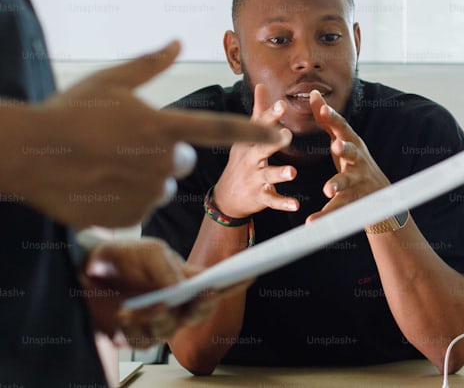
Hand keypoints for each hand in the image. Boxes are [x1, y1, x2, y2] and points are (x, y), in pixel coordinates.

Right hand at [19, 41, 287, 227]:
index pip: (222, 129)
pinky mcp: (130, 215)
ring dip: (143, 176)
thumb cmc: (69, 112)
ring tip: (106, 163)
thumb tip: (178, 42)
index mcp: (162, 126)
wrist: (27, 154)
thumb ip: (151, 64)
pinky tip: (99, 183)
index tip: (284, 133)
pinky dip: (125, 197)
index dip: (256, 131)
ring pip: (161, 184)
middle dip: (163, 153)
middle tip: (125, 143)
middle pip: (183, 160)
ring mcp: (146, 192)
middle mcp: (161, 162)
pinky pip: (141, 206)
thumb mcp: (111, 81)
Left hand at [81, 238, 248, 348]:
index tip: (249, 275)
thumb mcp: (149, 252)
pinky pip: (141, 341)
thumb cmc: (122, 256)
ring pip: (170, 330)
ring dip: (162, 318)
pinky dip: (135, 329)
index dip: (235, 283)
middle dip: (201, 307)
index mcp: (185, 281)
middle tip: (202, 294)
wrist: (84, 267)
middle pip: (198, 314)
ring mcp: (154, 321)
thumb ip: (167, 269)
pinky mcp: (132, 335)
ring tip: (151, 305)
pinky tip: (125, 315)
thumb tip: (182, 289)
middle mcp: (175, 304)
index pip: (216, 285)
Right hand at [211, 83, 297, 218]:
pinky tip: (296, 204)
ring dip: (280, 173)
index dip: (271, 116)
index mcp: (250, 142)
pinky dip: (284, 202)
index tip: (282, 105)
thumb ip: (259, 111)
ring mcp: (254, 178)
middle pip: (261, 148)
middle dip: (273, 141)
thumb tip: (262, 84)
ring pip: (268, 175)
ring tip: (292, 172)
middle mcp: (250, 159)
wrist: (227, 196)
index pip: (259, 126)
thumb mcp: (246, 135)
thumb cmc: (242, 160)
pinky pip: (273, 199)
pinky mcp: (260, 196)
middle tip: (287, 135)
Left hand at [305, 91, 389, 222]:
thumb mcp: (343, 139)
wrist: (380, 193)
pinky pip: (337, 208)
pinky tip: (311, 222)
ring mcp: (357, 180)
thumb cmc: (355, 161)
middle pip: (352, 152)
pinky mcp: (353, 200)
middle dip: (345, 148)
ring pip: (347, 181)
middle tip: (337, 146)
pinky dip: (324, 215)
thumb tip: (314, 94)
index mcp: (352, 144)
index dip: (333, 119)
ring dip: (338, 184)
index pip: (342, 128)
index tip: (323, 109)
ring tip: (328, 189)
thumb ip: (327, 119)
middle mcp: (357, 160)